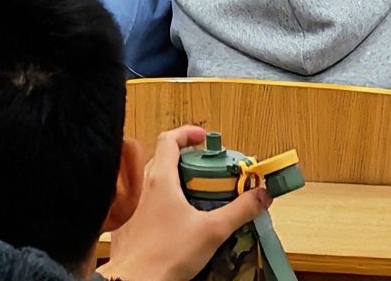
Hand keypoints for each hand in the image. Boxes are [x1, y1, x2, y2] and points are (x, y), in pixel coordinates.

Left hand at [101, 127, 268, 280]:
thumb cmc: (164, 257)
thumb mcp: (212, 231)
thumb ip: (240, 211)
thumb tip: (261, 195)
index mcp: (160, 179)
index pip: (169, 139)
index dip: (187, 133)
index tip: (204, 139)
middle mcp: (143, 187)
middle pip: (163, 159)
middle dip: (187, 161)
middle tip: (206, 174)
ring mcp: (133, 205)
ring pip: (154, 181)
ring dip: (175, 182)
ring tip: (195, 198)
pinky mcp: (129, 223)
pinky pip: (146, 202)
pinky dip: (163, 203)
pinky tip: (177, 222)